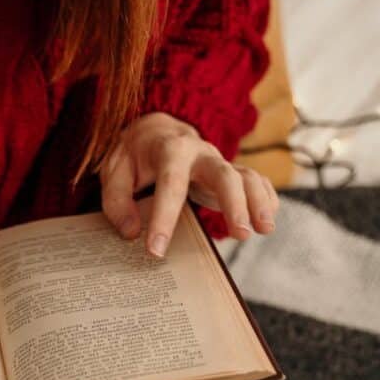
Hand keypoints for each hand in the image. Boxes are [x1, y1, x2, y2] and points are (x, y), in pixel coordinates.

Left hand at [99, 111, 279, 256]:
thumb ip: (117, 200)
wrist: (156, 130)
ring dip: (258, 202)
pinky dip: (266, 198)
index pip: (170, 183)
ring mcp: (220, 162)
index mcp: (169, 149)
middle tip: (239, 235)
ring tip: (264, 230)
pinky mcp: (232, 173)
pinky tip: (266, 220)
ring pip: (247, 177)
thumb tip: (131, 232)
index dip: (164, 217)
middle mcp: (200, 153)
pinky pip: (256, 181)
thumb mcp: (113, 170)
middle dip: (234, 203)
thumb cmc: (134, 155)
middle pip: (224, 173)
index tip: (156, 249)